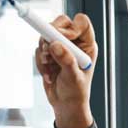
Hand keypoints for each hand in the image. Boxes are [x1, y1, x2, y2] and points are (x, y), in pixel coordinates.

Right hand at [34, 13, 97, 127]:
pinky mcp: (50, 53)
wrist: (66, 105)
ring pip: (46, 35)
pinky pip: (39, 48)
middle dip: (51, 35)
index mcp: (88, 46)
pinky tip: (48, 74)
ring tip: (50, 68)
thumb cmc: (76, 93)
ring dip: (44, 52)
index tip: (63, 38)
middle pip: (61, 22)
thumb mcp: (74, 77)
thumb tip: (56, 44)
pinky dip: (40, 61)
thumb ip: (66, 60)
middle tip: (48, 49)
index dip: (71, 27)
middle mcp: (76, 43)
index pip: (82, 23)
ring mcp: (62, 47)